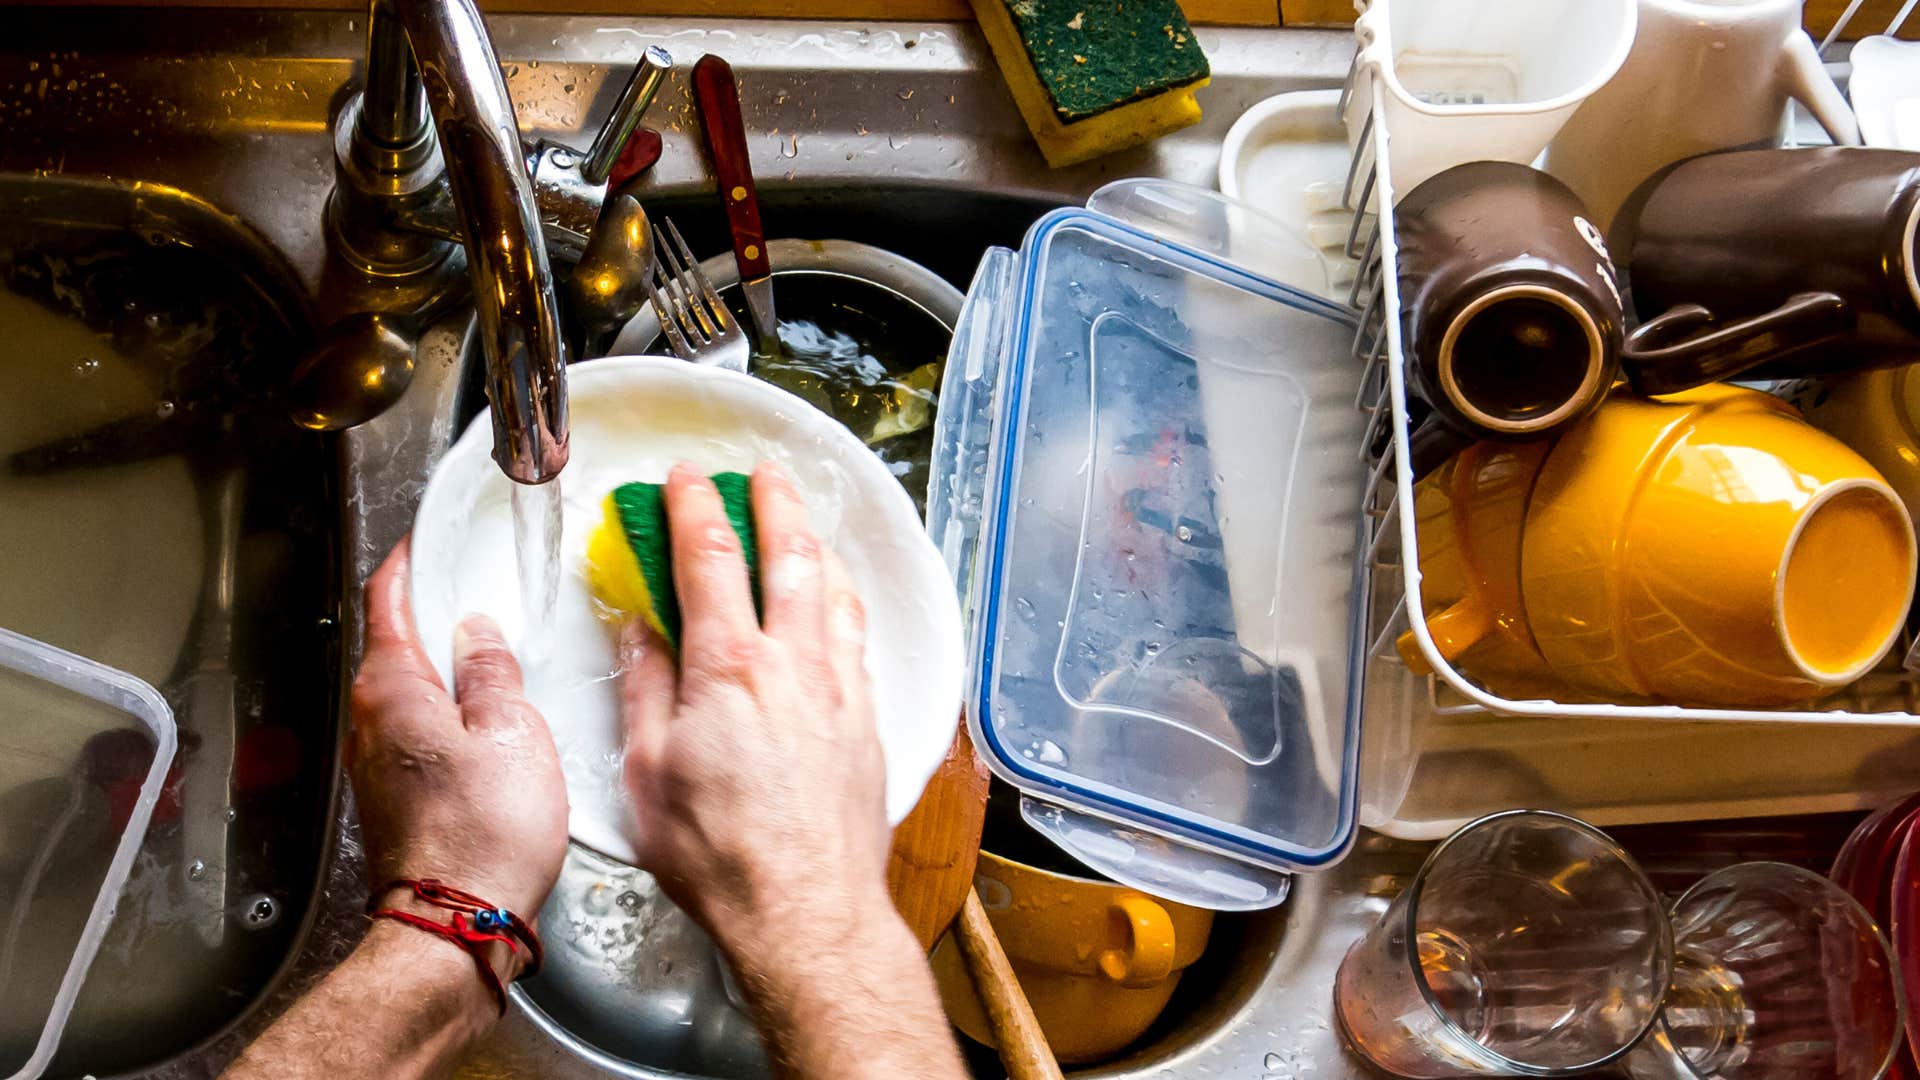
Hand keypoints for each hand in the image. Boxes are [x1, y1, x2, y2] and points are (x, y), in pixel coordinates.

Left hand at [348, 539, 568, 925]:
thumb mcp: (512, 730)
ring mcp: (378, 762)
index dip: (409, 562)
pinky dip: (450, 712)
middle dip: (433, 614)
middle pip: (395, 644)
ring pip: (409, 691)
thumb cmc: (484, 833)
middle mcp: (371, 721)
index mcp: (392, 688)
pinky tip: (489, 720)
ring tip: (495, 653)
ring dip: (446, 667)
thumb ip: (493, 671)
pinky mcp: (397, 796)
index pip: (386, 600)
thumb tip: (478, 632)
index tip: (427, 538)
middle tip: (478, 587)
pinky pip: (421, 731)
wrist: (459, 923)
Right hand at [620, 462, 889, 953]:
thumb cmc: (722, 858)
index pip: (711, 557)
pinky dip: (845, 601)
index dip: (694, 507)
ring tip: (803, 523)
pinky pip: (860, 638)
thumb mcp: (647, 773)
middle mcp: (795, 665)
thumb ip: (646, 689)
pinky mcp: (868, 721)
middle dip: (772, 502)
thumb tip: (642, 633)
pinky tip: (840, 602)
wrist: (805, 911)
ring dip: (816, 544)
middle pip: (789, 554)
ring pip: (836, 590)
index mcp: (730, 668)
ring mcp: (840, 690)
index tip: (684, 479)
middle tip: (760, 474)